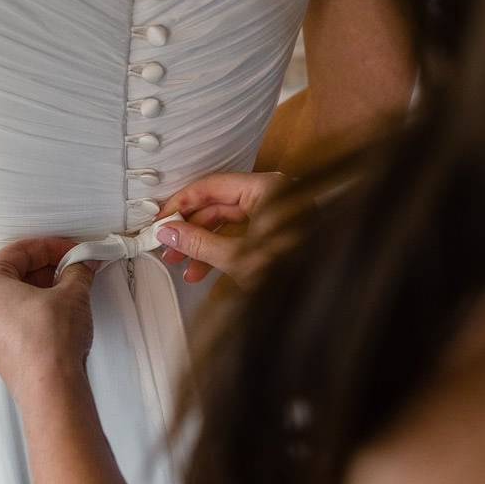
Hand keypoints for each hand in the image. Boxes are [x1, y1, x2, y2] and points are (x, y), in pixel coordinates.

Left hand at [0, 237, 96, 406]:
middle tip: (75, 267)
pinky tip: (60, 309)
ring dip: (43, 287)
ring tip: (72, 288)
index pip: (18, 252)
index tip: (72, 250)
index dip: (51, 247)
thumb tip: (81, 265)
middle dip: (47, 267)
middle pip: (13, 273)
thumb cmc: (50, 341)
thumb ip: (77, 271)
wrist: (51, 387)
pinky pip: (14, 317)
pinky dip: (36, 307)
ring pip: (14, 296)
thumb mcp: (72, 294)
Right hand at [155, 171, 290, 288]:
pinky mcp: (278, 233)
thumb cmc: (296, 272)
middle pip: (219, 205)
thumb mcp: (237, 257)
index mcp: (268, 189)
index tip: (162, 219)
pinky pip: (242, 235)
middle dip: (191, 229)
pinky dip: (222, 251)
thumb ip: (198, 243)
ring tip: (184, 265)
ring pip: (228, 224)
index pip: (212, 186)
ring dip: (203, 245)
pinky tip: (204, 271)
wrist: (321, 297)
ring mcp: (277, 214)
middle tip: (168, 244)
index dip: (182, 203)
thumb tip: (170, 232)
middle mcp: (273, 196)